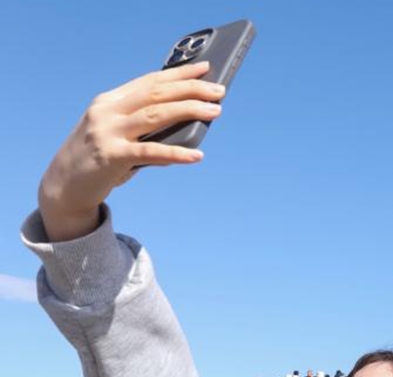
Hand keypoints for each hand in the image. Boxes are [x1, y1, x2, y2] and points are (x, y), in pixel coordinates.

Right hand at [38, 62, 224, 241]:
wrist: (65, 185)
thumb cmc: (98, 158)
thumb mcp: (117, 133)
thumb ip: (144, 125)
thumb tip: (187, 123)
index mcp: (109, 101)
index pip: (149, 81)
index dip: (179, 73)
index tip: (205, 68)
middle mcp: (108, 112)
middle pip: (156, 94)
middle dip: (191, 89)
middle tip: (219, 91)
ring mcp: (108, 132)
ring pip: (156, 115)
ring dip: (189, 111)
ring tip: (215, 111)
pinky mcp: (112, 157)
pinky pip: (150, 152)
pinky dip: (176, 153)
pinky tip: (197, 155)